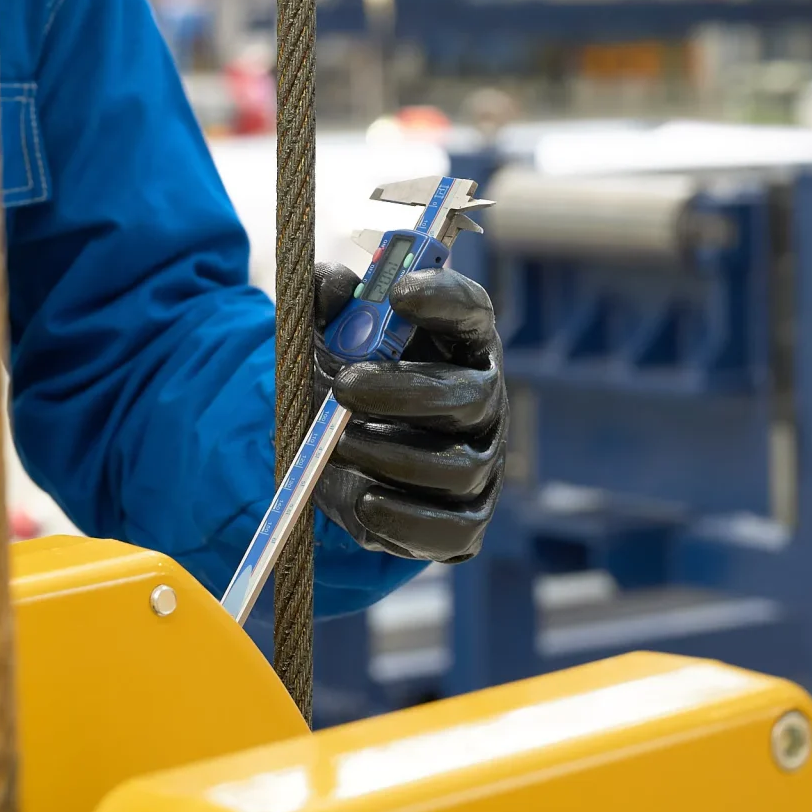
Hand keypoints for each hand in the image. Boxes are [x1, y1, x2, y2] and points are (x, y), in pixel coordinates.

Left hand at [310, 259, 506, 562]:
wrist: (341, 455)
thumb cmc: (350, 375)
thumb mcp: (334, 336)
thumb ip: (330, 306)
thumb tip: (328, 282)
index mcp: (460, 343)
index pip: (472, 311)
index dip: (444, 298)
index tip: (399, 291)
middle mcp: (483, 400)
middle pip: (470, 396)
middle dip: (405, 391)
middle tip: (344, 385)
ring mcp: (480, 461)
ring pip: (457, 466)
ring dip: (391, 454)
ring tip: (335, 445)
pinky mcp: (466, 518)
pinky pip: (452, 528)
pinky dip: (407, 520)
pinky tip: (364, 501)